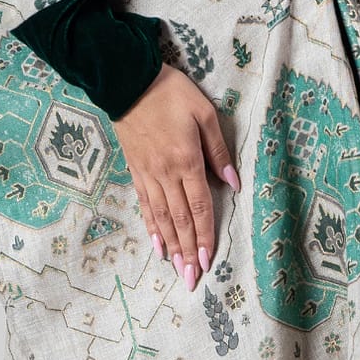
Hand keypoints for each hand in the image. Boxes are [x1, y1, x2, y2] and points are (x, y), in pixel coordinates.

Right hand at [113, 65, 238, 291]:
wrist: (126, 80)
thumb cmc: (170, 92)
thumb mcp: (204, 113)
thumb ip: (219, 150)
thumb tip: (233, 183)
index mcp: (187, 161)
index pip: (200, 208)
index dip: (205, 236)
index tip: (208, 261)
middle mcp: (166, 174)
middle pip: (180, 220)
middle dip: (188, 252)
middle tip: (192, 279)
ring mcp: (148, 175)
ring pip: (161, 218)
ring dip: (171, 246)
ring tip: (177, 269)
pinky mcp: (135, 171)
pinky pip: (145, 205)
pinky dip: (151, 227)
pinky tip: (157, 244)